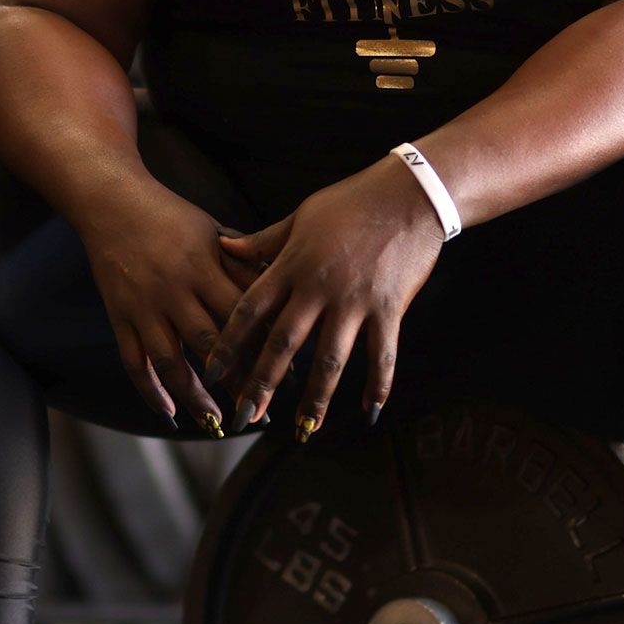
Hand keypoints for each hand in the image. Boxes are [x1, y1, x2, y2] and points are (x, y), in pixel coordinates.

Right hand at [71, 180, 267, 432]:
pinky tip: (168, 413)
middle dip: (234, 381)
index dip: (262, 345)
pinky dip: (150, 391)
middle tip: (256, 410)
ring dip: (195, 397)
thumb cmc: (171, 215)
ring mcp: (143, 307)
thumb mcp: (213, 230)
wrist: (112, 202)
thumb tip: (280, 288)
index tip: (283, 373)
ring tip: (216, 422)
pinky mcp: (119, 316)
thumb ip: (242, 261)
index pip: (240, 314)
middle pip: (209, 345)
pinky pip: (134, 361)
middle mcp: (173, 290)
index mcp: (202, 267)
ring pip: (171, 362)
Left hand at [205, 160, 444, 436]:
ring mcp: (355, 301)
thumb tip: (223, 246)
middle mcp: (319, 288)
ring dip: (315, 399)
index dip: (230, 344)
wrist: (410, 194)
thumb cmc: (351, 201)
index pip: (250, 310)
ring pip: (329, 360)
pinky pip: (381, 355)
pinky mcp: (389, 308)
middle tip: (244, 417)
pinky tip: (369, 413)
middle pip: (283, 344)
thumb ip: (262, 240)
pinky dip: (377, 385)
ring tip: (303, 430)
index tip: (213, 373)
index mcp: (292, 265)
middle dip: (261, 384)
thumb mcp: (300, 216)